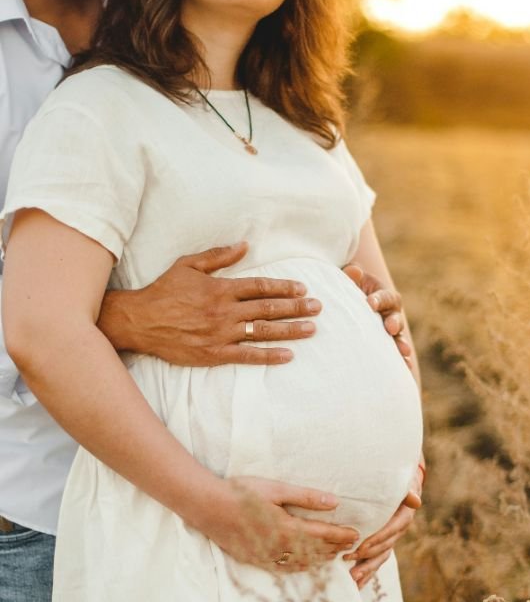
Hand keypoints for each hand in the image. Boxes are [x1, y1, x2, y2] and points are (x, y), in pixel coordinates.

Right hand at [98, 242, 321, 365]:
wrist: (139, 321)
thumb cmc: (163, 291)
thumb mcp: (188, 265)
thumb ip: (218, 256)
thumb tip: (244, 245)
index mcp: (220, 288)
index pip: (260, 286)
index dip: (284, 287)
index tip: (303, 288)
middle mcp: (224, 311)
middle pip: (268, 309)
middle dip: (296, 307)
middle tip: (318, 307)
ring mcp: (220, 334)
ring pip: (262, 332)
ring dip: (290, 330)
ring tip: (312, 329)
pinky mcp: (214, 353)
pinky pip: (247, 356)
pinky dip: (269, 356)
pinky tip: (288, 355)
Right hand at [209, 477, 359, 571]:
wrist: (207, 507)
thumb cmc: (241, 492)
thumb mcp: (276, 489)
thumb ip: (306, 497)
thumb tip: (334, 502)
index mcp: (287, 528)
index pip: (323, 535)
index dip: (341, 536)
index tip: (356, 535)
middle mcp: (279, 547)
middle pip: (314, 551)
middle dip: (334, 548)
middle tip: (351, 546)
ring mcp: (265, 557)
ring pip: (300, 564)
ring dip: (319, 560)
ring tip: (333, 557)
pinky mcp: (253, 560)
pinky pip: (282, 569)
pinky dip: (299, 568)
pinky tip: (304, 566)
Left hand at [342, 264, 411, 365]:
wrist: (346, 306)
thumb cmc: (347, 290)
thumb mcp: (349, 281)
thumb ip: (351, 276)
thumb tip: (353, 271)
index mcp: (383, 295)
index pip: (385, 296)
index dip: (379, 299)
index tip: (369, 303)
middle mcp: (390, 313)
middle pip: (396, 317)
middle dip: (394, 322)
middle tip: (390, 328)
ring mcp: (389, 330)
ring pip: (398, 337)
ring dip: (401, 344)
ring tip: (404, 353)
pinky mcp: (386, 345)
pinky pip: (395, 353)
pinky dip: (401, 360)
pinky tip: (405, 369)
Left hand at [344, 465, 424, 589]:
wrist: (401, 488)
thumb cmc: (398, 483)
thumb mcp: (404, 483)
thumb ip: (408, 491)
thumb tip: (415, 499)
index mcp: (403, 518)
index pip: (391, 530)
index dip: (378, 538)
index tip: (362, 545)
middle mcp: (397, 532)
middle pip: (384, 547)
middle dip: (367, 556)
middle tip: (350, 560)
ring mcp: (390, 540)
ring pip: (380, 558)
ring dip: (367, 569)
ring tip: (353, 577)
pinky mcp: (381, 545)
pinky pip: (375, 561)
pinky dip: (367, 574)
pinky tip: (355, 584)